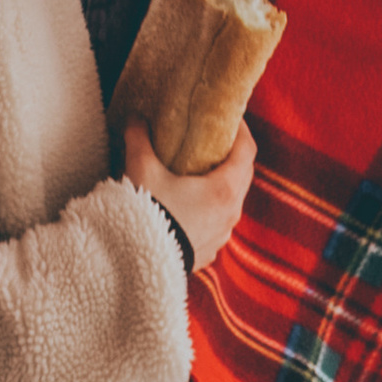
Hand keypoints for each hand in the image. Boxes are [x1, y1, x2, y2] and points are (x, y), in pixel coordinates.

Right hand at [124, 119, 254, 274]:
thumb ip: (139, 139)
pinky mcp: (209, 251)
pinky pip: (217, 224)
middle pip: (243, 175)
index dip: (241, 129)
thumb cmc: (145, 214)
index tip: (229, 118)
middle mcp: (230, 213)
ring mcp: (222, 235)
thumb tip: (135, 118)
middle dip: (232, 155)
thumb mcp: (141, 169)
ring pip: (231, 201)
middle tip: (214, 140)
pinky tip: (191, 206)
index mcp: (224, 189)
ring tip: (200, 173)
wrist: (136, 264)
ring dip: (222, 184)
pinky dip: (210, 209)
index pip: (246, 150)